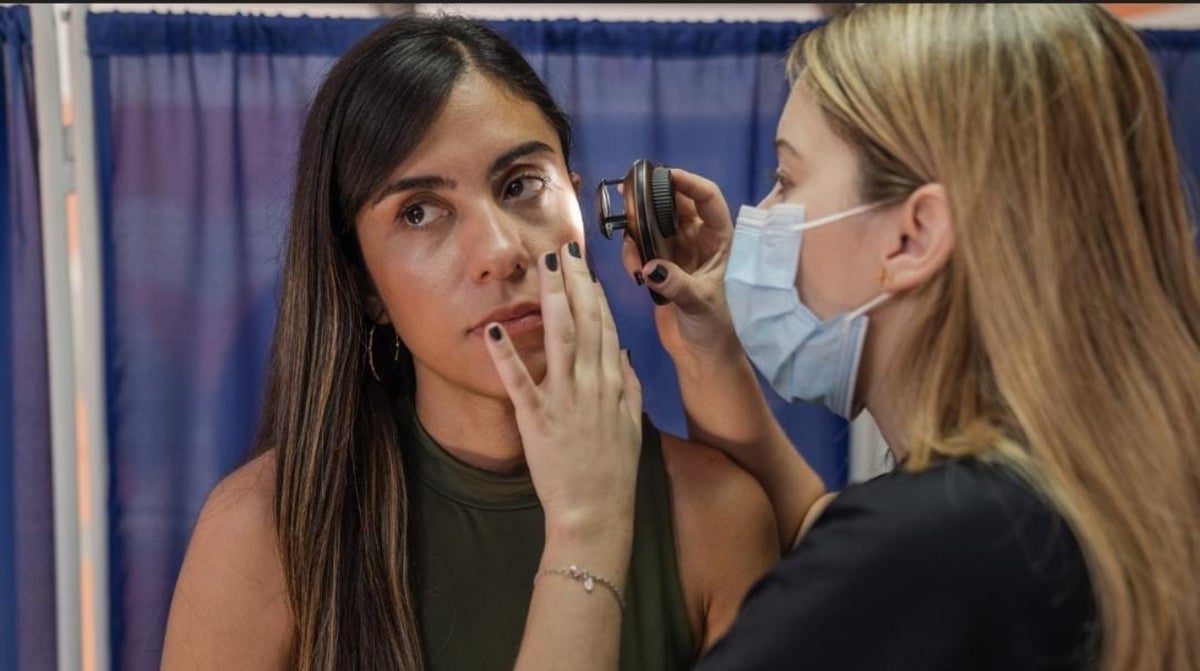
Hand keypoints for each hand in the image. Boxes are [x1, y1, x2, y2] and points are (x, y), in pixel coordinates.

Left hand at [485, 242, 643, 538]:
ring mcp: (565, 401)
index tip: (586, 264)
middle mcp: (591, 385)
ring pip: (560, 340)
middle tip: (567, 246)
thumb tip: (621, 352)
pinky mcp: (538, 421)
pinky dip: (507, 357)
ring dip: (552, 302)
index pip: (605, 327)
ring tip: (545, 268)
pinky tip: (493, 330)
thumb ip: (628, 385)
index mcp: (612, 384)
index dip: (595, 292)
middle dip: (576, 282)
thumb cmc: (613, 472)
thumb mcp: (631, 424)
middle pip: (586, 323)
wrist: (597, 514)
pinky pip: (520, 384)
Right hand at [621, 168, 741, 363]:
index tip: (664, 174)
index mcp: (722, 241)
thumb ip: (676, 284)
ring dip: (638, 228)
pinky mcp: (661, 268)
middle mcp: (700, 241)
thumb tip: (651, 267)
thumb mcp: (701, 303)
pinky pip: (643, 248)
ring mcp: (679, 253)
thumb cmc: (717, 329)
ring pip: (655, 224)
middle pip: (676, 205)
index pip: (708, 199)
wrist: (703, 356)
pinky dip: (633, 253)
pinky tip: (634, 271)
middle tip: (627, 191)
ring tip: (628, 241)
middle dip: (653, 198)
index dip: (689, 182)